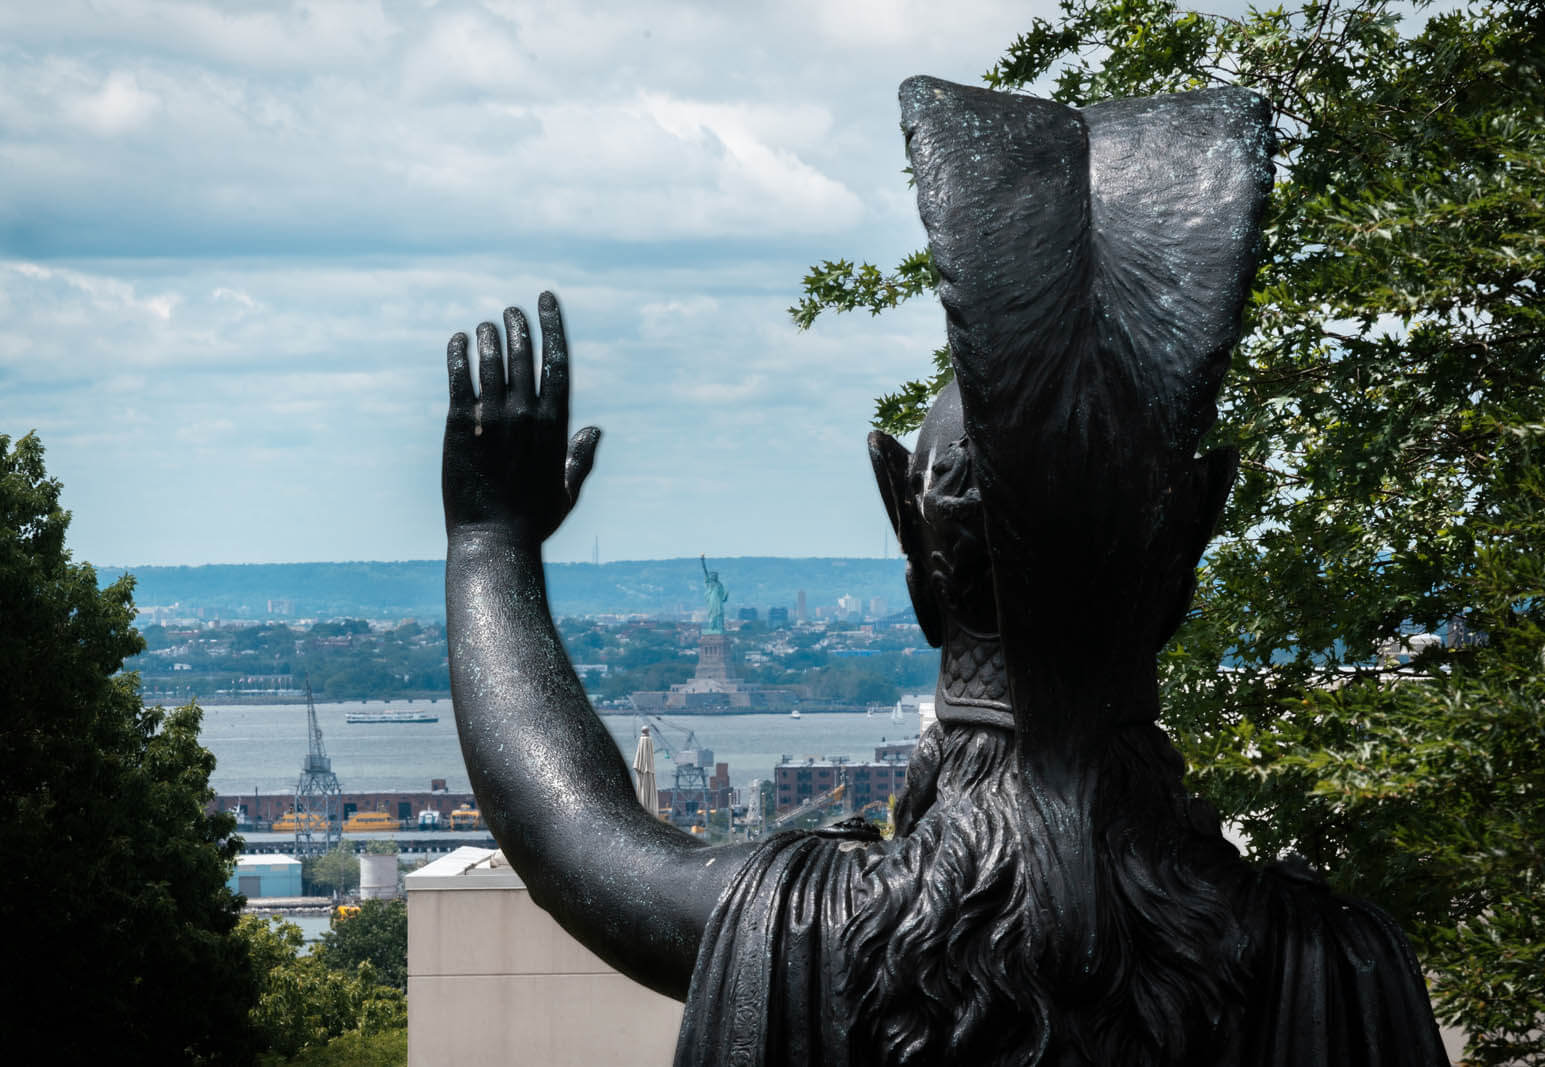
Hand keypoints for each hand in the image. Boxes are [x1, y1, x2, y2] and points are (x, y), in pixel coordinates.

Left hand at [442, 291, 600, 543]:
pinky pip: (458, 376)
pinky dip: (458, 353)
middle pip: (523, 353)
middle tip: (512, 312)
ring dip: (489, 336)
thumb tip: (594, 430)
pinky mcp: (459, 423)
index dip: (552, 326)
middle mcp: (525, 412)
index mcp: (554, 423)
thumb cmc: (534, 521)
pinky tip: (458, 341)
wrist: (494, 539)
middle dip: (519, 325)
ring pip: (491, 359)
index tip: (546, 301)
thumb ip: (580, 457)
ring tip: (486, 326)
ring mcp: (492, 415)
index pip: (557, 361)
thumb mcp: (567, 490)